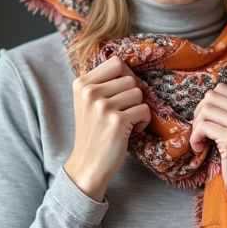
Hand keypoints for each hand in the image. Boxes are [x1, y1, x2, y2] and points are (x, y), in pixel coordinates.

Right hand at [63, 57, 150, 201]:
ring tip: (126, 122)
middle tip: (123, 112)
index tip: (122, 93)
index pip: (116, 62)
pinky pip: (144, 110)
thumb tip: (128, 67)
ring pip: (138, 93)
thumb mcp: (87, 102)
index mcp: (81, 84)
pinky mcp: (117, 121)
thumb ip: (102, 83)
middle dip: (132, 97)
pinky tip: (131, 131)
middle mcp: (90, 92)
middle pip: (130, 79)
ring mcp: (103, 106)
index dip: (126, 76)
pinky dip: (143, 122)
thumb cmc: (93, 132)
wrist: (88, 165)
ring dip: (138, 109)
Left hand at [190, 84, 226, 227]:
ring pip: (205, 111)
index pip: (221, 89)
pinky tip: (200, 148)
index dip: (208, 104)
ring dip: (196, 127)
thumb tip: (205, 99)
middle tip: (201, 132)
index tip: (208, 122)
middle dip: (199, 113)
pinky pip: (203, 127)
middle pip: (211, 97)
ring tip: (201, 142)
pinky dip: (195, 138)